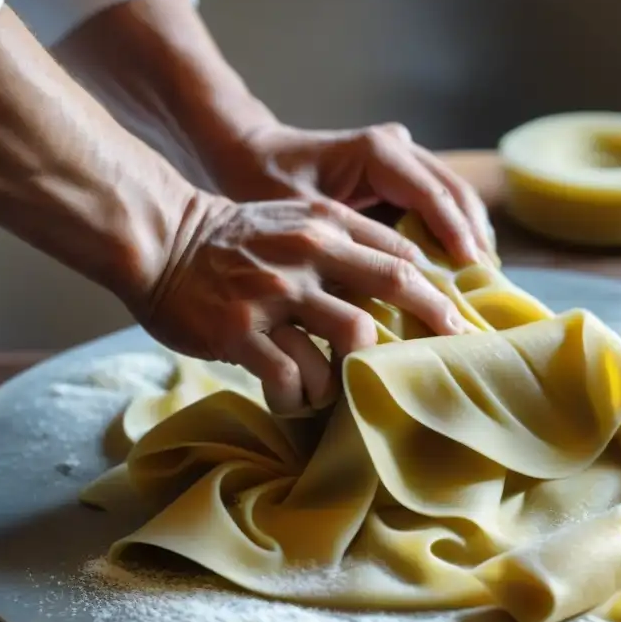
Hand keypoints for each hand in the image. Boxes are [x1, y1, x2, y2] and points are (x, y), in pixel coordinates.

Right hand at [139, 195, 473, 414]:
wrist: (160, 241)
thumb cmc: (233, 239)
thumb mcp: (294, 221)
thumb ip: (343, 241)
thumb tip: (398, 279)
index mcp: (326, 224)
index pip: (401, 253)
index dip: (438, 286)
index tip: (461, 318)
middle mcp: (308, 253)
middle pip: (395, 284)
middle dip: (434, 319)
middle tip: (454, 349)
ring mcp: (276, 291)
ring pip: (352, 337)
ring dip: (358, 370)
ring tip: (342, 387)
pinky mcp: (242, 331)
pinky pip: (294, 377)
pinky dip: (303, 397)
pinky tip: (295, 400)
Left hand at [211, 122, 497, 268]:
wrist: (247, 153)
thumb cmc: (262, 182)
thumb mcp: (294, 216)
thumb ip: (337, 243)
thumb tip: (380, 289)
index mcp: (375, 150)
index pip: (430, 193)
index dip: (454, 232)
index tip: (472, 267)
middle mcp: (397, 145)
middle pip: (453, 191)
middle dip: (472, 235)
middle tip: (486, 282)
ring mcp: (403, 156)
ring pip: (453, 195)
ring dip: (468, 234)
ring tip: (481, 279)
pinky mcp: (401, 175)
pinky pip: (438, 201)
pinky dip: (452, 231)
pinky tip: (460, 266)